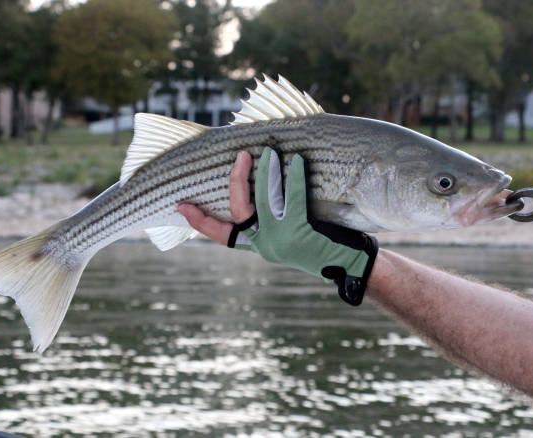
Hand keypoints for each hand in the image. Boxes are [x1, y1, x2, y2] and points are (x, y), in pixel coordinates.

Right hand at [178, 147, 377, 304]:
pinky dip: (292, 177)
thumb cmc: (325, 244)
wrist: (351, 266)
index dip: (199, 221)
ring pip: (261, 202)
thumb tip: (264, 180)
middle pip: (237, 211)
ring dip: (262, 174)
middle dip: (235, 182)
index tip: (181, 206)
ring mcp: (280, 241)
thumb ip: (275, 216)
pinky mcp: (298, 233)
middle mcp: (265, 246)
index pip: (220, 235)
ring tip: (266, 151)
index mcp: (259, 246)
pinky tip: (295, 161)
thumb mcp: (293, 234)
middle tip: (239, 156)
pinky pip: (290, 199)